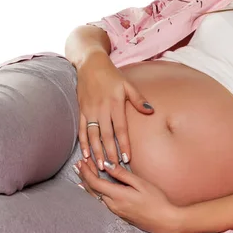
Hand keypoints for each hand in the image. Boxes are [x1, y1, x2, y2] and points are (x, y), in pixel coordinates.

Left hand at [75, 158, 181, 232]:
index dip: (86, 172)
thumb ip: (122, 174)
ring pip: (95, 196)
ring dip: (88, 184)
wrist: (164, 220)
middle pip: (92, 190)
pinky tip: (93, 189)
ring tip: (82, 174)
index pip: (95, 183)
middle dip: (84, 176)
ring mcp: (115, 211)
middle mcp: (113, 205)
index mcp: (118, 195)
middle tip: (78, 164)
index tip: (81, 162)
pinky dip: (95, 192)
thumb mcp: (141, 183)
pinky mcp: (119, 214)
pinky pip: (101, 201)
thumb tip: (107, 164)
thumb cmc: (156, 200)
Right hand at [76, 52, 153, 169]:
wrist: (90, 64)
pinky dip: (83, 142)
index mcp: (115, 103)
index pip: (120, 128)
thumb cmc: (111, 74)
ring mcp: (90, 110)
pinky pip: (82, 129)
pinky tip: (86, 154)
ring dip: (97, 151)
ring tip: (101, 166)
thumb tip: (151, 110)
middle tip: (114, 169)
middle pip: (106, 135)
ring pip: (93, 135)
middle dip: (110, 153)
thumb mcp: (127, 84)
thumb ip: (138, 99)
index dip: (123, 144)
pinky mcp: (81, 110)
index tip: (127, 158)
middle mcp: (101, 109)